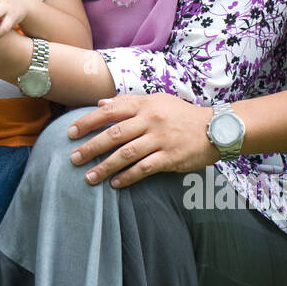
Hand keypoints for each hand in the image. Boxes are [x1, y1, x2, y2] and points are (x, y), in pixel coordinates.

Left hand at [64, 93, 217, 186]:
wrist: (216, 128)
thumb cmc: (182, 114)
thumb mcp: (157, 101)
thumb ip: (128, 102)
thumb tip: (100, 104)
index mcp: (145, 105)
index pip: (109, 112)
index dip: (88, 122)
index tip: (70, 132)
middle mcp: (150, 120)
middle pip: (114, 134)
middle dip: (91, 147)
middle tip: (73, 158)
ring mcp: (160, 139)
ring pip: (126, 154)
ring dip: (105, 167)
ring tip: (89, 177)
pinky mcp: (170, 157)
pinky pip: (144, 169)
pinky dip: (127, 177)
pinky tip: (115, 184)